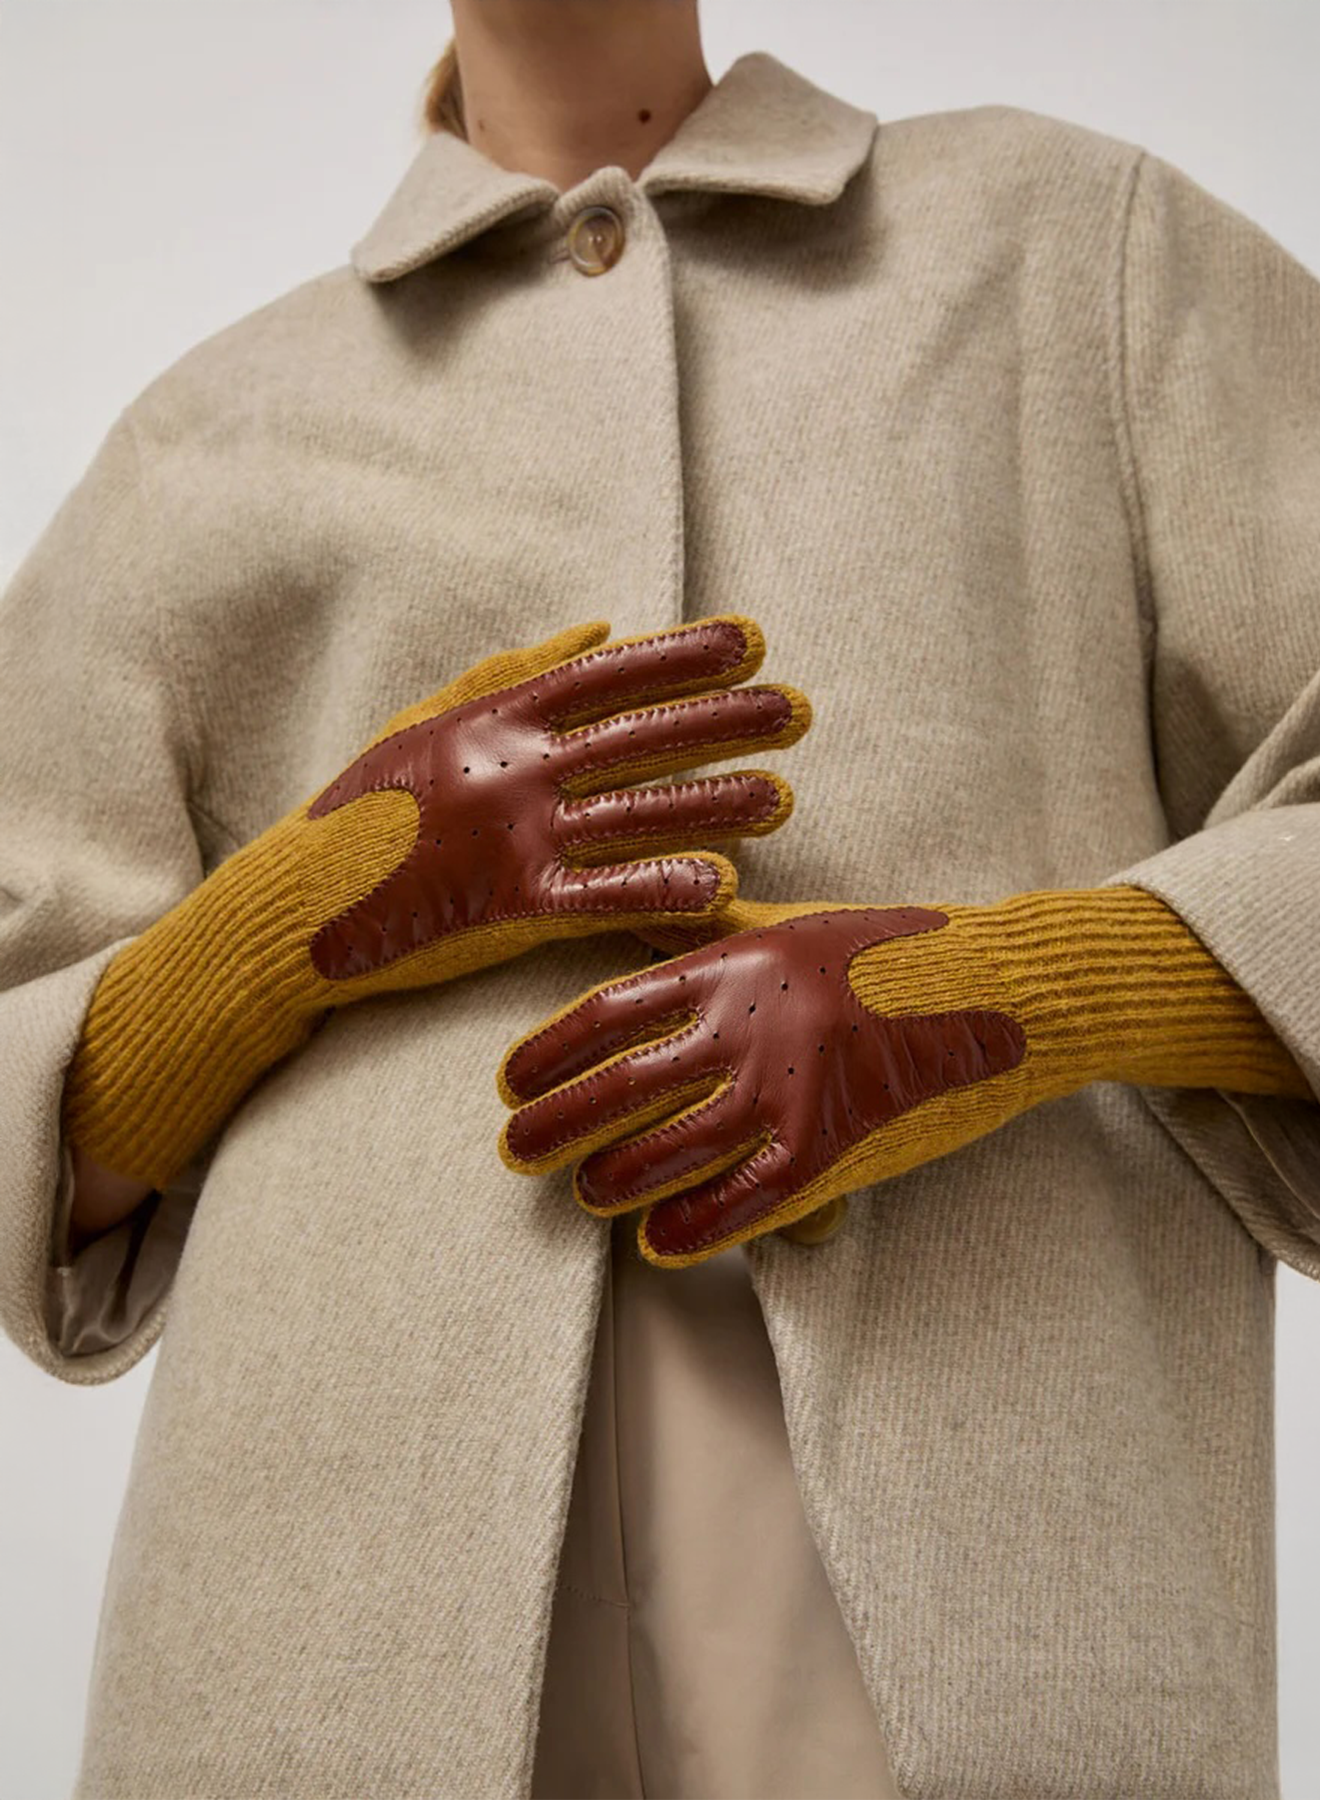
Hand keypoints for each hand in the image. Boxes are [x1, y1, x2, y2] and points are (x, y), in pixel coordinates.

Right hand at [300, 614, 808, 982]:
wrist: (298, 903)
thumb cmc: (363, 807)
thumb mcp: (427, 720)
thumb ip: (515, 671)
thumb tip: (601, 629)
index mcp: (493, 718)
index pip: (606, 676)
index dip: (682, 655)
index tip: (751, 640)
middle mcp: (509, 767)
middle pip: (637, 735)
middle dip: (722, 720)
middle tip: (798, 710)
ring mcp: (510, 834)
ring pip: (632, 811)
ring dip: (713, 801)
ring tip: (783, 796)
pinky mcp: (506, 904)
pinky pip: (600, 894)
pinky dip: (660, 888)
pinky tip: (722, 884)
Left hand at [497, 900, 1031, 1265]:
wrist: (1002, 988)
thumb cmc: (893, 950)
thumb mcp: (791, 925)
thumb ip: (709, 932)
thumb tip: (632, 923)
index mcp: (732, 963)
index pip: (610, 1013)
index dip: (550, 1054)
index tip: (512, 1081)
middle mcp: (748, 1023)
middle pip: (621, 1087)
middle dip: (556, 1127)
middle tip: (516, 1151)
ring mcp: (790, 1087)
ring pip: (669, 1150)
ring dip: (614, 1179)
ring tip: (586, 1193)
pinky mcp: (835, 1144)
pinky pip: (744, 1200)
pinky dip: (694, 1227)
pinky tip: (657, 1243)